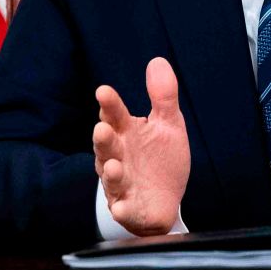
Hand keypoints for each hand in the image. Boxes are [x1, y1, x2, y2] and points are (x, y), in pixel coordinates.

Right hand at [92, 57, 189, 235]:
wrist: (164, 200)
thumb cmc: (160, 159)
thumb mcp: (168, 124)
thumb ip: (163, 96)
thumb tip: (157, 60)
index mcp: (127, 133)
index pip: (115, 115)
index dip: (110, 105)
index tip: (104, 92)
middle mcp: (118, 156)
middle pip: (107, 146)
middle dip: (103, 138)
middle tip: (102, 128)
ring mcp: (120, 183)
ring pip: (111, 177)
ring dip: (111, 172)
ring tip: (114, 165)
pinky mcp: (127, 208)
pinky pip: (122, 209)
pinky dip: (121, 208)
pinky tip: (121, 207)